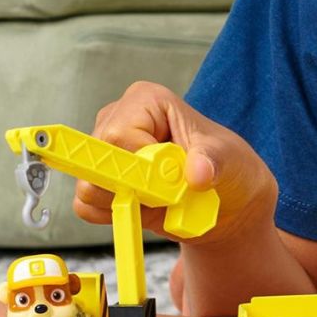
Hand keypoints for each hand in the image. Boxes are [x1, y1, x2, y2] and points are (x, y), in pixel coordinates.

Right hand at [74, 81, 278, 247]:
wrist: (226, 202)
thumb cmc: (229, 169)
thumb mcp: (229, 161)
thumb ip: (212, 162)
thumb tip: (198, 173)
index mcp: (145, 100)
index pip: (117, 136)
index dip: (140, 167)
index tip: (170, 180)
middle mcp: (118, 119)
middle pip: (97, 161)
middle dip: (132, 188)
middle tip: (168, 195)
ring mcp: (107, 152)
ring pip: (88, 186)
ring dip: (126, 203)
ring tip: (160, 200)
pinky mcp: (101, 180)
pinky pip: (87, 206)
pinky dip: (116, 215)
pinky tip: (145, 209)